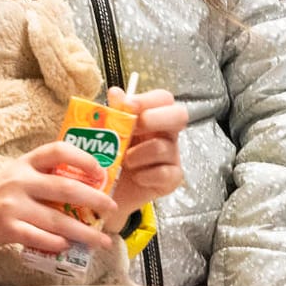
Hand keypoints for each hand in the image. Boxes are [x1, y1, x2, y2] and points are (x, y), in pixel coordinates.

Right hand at [0, 141, 117, 265]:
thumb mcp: (13, 179)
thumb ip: (41, 180)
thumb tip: (81, 189)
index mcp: (24, 164)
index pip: (57, 150)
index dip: (83, 158)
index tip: (101, 172)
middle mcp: (19, 181)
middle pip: (65, 187)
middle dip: (94, 199)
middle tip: (112, 208)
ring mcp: (11, 205)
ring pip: (57, 219)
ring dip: (84, 231)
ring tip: (102, 240)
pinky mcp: (4, 228)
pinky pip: (38, 237)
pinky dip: (56, 244)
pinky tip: (67, 247)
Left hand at [105, 86, 186, 229]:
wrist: (106, 192)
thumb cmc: (110, 159)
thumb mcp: (108, 134)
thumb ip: (113, 113)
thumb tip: (116, 93)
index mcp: (153, 117)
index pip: (163, 98)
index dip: (147, 99)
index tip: (128, 105)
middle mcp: (166, 134)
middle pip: (179, 115)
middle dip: (154, 119)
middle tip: (133, 129)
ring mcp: (172, 157)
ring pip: (163, 147)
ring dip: (139, 154)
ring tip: (123, 161)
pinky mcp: (172, 179)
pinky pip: (165, 173)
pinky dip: (146, 175)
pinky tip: (136, 178)